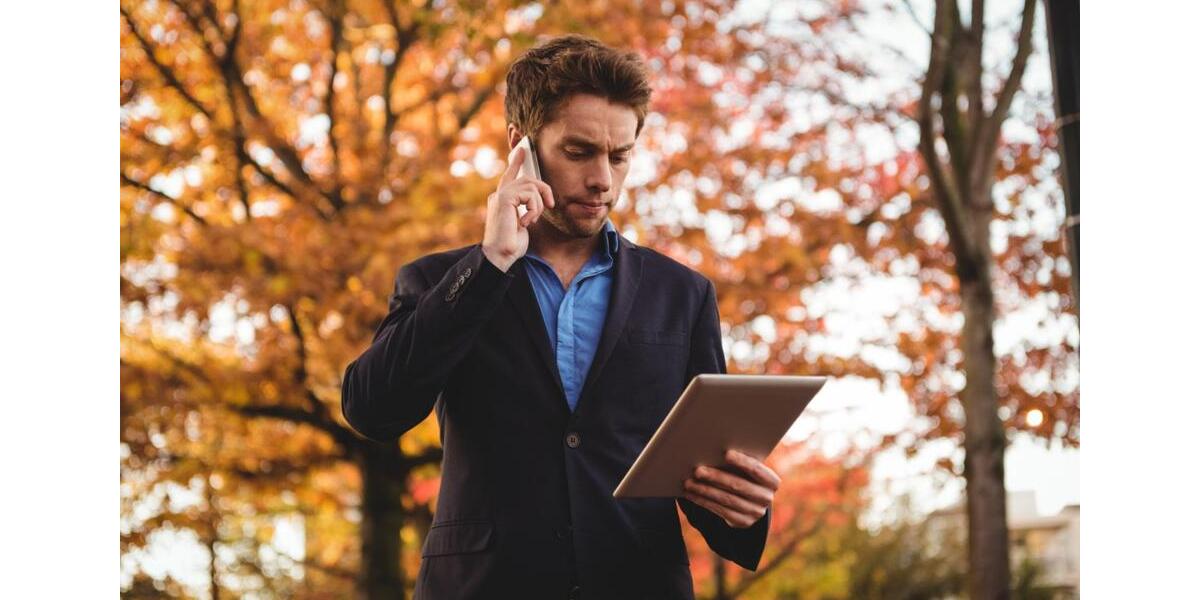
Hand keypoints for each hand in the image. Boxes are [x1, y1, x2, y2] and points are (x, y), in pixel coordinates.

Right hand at [481, 146, 554, 271]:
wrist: (500, 256)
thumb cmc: (511, 245)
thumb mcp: (523, 223)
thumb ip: (527, 209)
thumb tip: (539, 201)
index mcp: (501, 200)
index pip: (509, 176)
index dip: (516, 163)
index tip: (522, 151)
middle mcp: (498, 195)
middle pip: (526, 178)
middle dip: (542, 188)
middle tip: (550, 204)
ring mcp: (500, 196)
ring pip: (530, 185)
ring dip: (538, 204)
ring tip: (532, 219)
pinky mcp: (504, 199)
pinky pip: (529, 194)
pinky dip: (534, 209)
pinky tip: (526, 222)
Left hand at [682, 449, 779, 527]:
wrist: (749, 502)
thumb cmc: (743, 476)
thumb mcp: (747, 470)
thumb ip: (739, 462)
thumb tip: (714, 449)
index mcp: (771, 481)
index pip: (757, 470)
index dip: (742, 462)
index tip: (726, 453)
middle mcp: (766, 498)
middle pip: (738, 486)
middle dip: (716, 477)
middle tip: (697, 470)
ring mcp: (755, 512)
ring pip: (726, 499)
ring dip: (705, 490)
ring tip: (689, 482)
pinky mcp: (743, 522)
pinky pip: (720, 511)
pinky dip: (703, 501)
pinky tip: (691, 494)